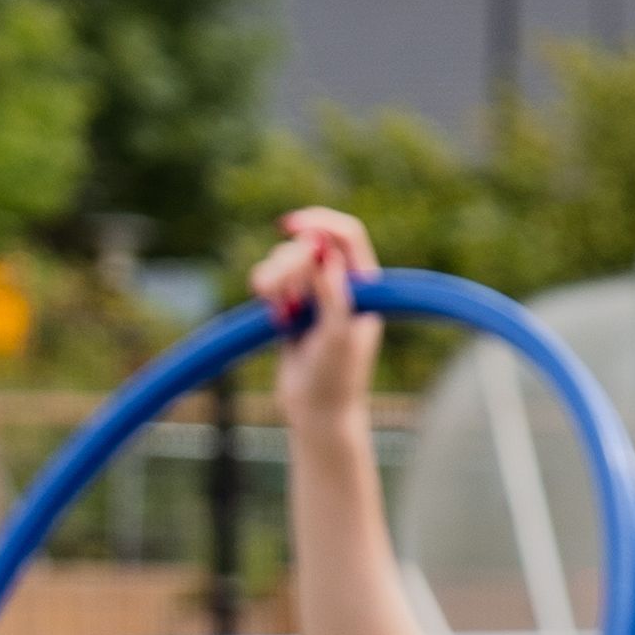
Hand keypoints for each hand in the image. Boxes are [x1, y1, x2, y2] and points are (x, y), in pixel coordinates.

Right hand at [252, 205, 386, 440]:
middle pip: (309, 246)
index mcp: (366, 285)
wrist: (317, 411)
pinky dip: (268, 290)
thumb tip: (325, 252)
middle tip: (274, 294)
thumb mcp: (338, 333)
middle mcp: (343, 285)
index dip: (320, 223)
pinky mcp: (292, 308)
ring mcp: (316, 296)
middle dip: (288, 263)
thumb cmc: (337, 376)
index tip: (292, 226)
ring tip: (273, 306)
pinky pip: (273, 281)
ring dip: (273, 276)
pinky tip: (273, 315)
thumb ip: (333, 292)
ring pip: (287, 262)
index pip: (346, 236)